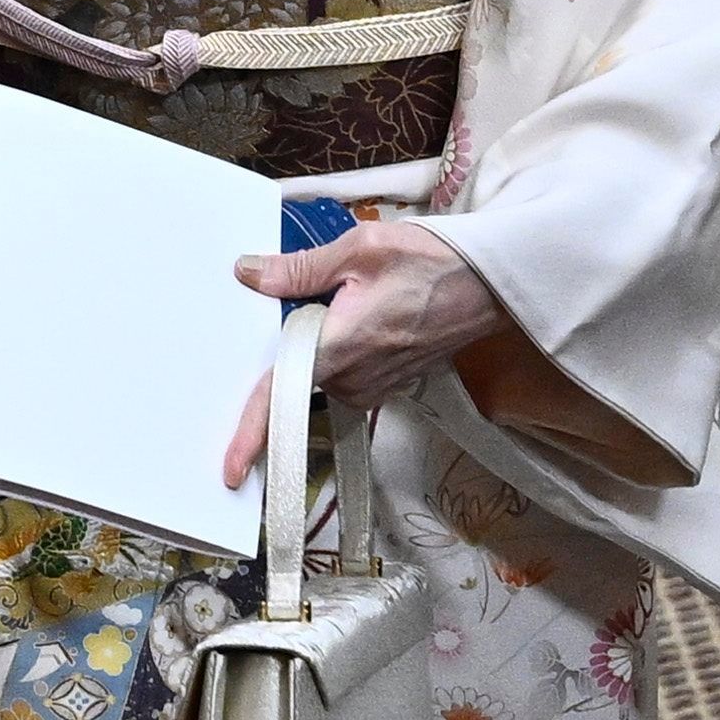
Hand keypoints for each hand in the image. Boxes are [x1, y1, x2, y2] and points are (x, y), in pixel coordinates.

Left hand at [216, 215, 513, 489]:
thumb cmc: (433, 263)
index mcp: (340, 347)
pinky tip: (363, 314)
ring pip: (320, 373)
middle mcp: (354, 379)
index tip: (229, 470)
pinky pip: (343, 374)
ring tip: (356, 297)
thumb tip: (248, 274)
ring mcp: (372, 387)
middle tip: (326, 300)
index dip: (251, 434)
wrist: (491, 285)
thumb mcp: (361, 248)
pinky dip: (339, 351)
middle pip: (295, 378)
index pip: (281, 396)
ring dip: (321, 343)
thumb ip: (299, 269)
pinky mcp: (385, 386)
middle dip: (294, 345)